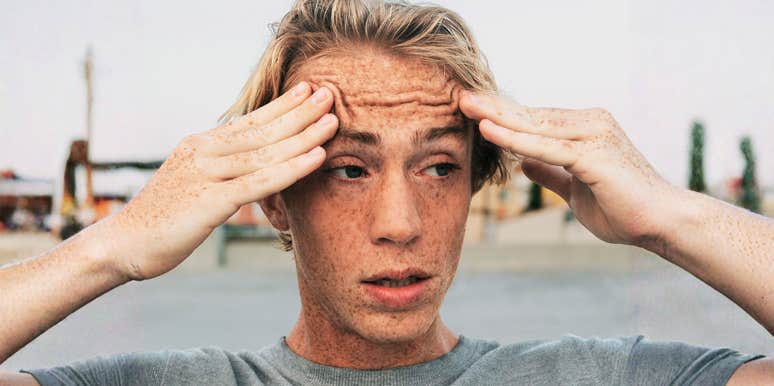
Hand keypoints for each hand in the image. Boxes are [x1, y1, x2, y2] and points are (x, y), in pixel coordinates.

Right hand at [101, 82, 336, 279]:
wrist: (122, 244)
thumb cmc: (161, 218)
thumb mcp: (191, 182)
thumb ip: (217, 168)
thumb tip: (246, 162)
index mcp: (200, 145)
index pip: (249, 121)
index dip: (281, 106)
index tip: (308, 91)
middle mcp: (204, 152)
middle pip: (262, 130)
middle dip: (300, 112)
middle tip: (330, 94)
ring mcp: (206, 174)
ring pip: (266, 152)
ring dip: (304, 135)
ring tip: (332, 120)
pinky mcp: (210, 201)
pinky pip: (260, 181)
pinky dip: (291, 168)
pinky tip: (316, 157)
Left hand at [460, 92, 680, 247]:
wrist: (661, 223)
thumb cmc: (622, 207)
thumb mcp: (575, 189)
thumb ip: (551, 173)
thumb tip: (523, 164)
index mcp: (585, 129)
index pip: (535, 119)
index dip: (504, 115)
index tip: (473, 109)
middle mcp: (590, 123)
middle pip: (531, 115)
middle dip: (494, 107)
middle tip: (460, 97)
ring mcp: (593, 135)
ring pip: (535, 125)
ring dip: (498, 116)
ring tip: (466, 106)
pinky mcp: (594, 154)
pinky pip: (545, 146)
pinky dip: (515, 139)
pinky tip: (489, 131)